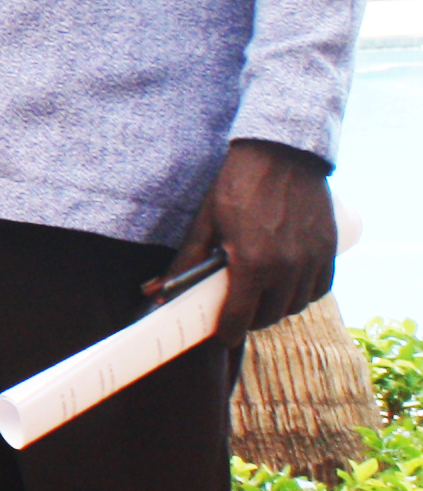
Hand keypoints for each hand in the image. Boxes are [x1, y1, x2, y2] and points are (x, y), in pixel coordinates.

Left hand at [160, 138, 336, 335]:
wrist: (281, 153)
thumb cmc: (237, 185)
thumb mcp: (206, 222)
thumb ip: (188, 260)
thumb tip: (161, 290)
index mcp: (252, 264)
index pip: (239, 317)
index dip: (227, 332)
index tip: (221, 336)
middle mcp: (286, 268)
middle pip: (269, 316)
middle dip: (250, 320)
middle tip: (237, 312)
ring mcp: (311, 260)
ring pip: (296, 305)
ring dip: (277, 307)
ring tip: (261, 297)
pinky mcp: (328, 249)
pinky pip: (320, 288)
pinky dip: (304, 293)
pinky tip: (288, 285)